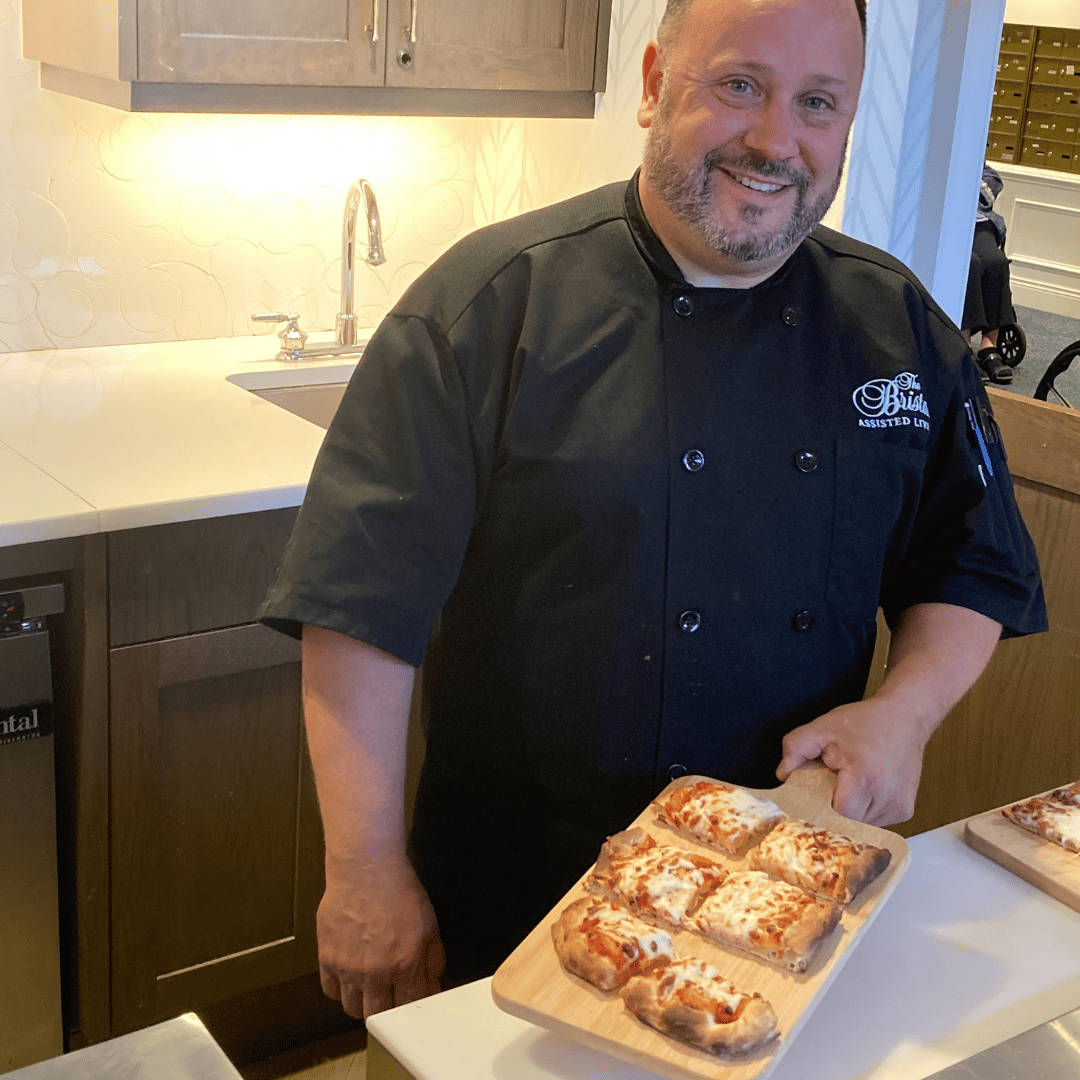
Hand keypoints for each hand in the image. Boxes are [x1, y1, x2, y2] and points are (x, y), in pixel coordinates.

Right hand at [316, 855, 444, 1018]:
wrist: (366, 868)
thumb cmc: (398, 890)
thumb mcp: (429, 924)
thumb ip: (433, 961)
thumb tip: (434, 985)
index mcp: (405, 965)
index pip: (409, 1007)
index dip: (411, 1008)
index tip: (410, 1000)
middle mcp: (375, 973)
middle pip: (378, 1015)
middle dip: (387, 1011)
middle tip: (390, 997)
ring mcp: (348, 968)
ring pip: (352, 1009)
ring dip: (362, 1003)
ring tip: (369, 988)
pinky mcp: (327, 958)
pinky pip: (330, 991)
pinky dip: (340, 989)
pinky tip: (349, 977)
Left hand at [775, 697, 928, 825]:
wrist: (906, 717)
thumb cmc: (865, 721)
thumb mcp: (823, 726)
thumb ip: (795, 747)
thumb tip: (782, 775)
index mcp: (865, 777)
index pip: (838, 814)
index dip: (821, 809)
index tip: (813, 797)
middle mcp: (887, 797)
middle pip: (849, 823)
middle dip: (834, 808)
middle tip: (830, 785)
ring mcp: (899, 806)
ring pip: (863, 825)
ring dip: (851, 810)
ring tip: (850, 783)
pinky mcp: (906, 810)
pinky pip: (876, 821)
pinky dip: (865, 809)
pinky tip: (865, 788)